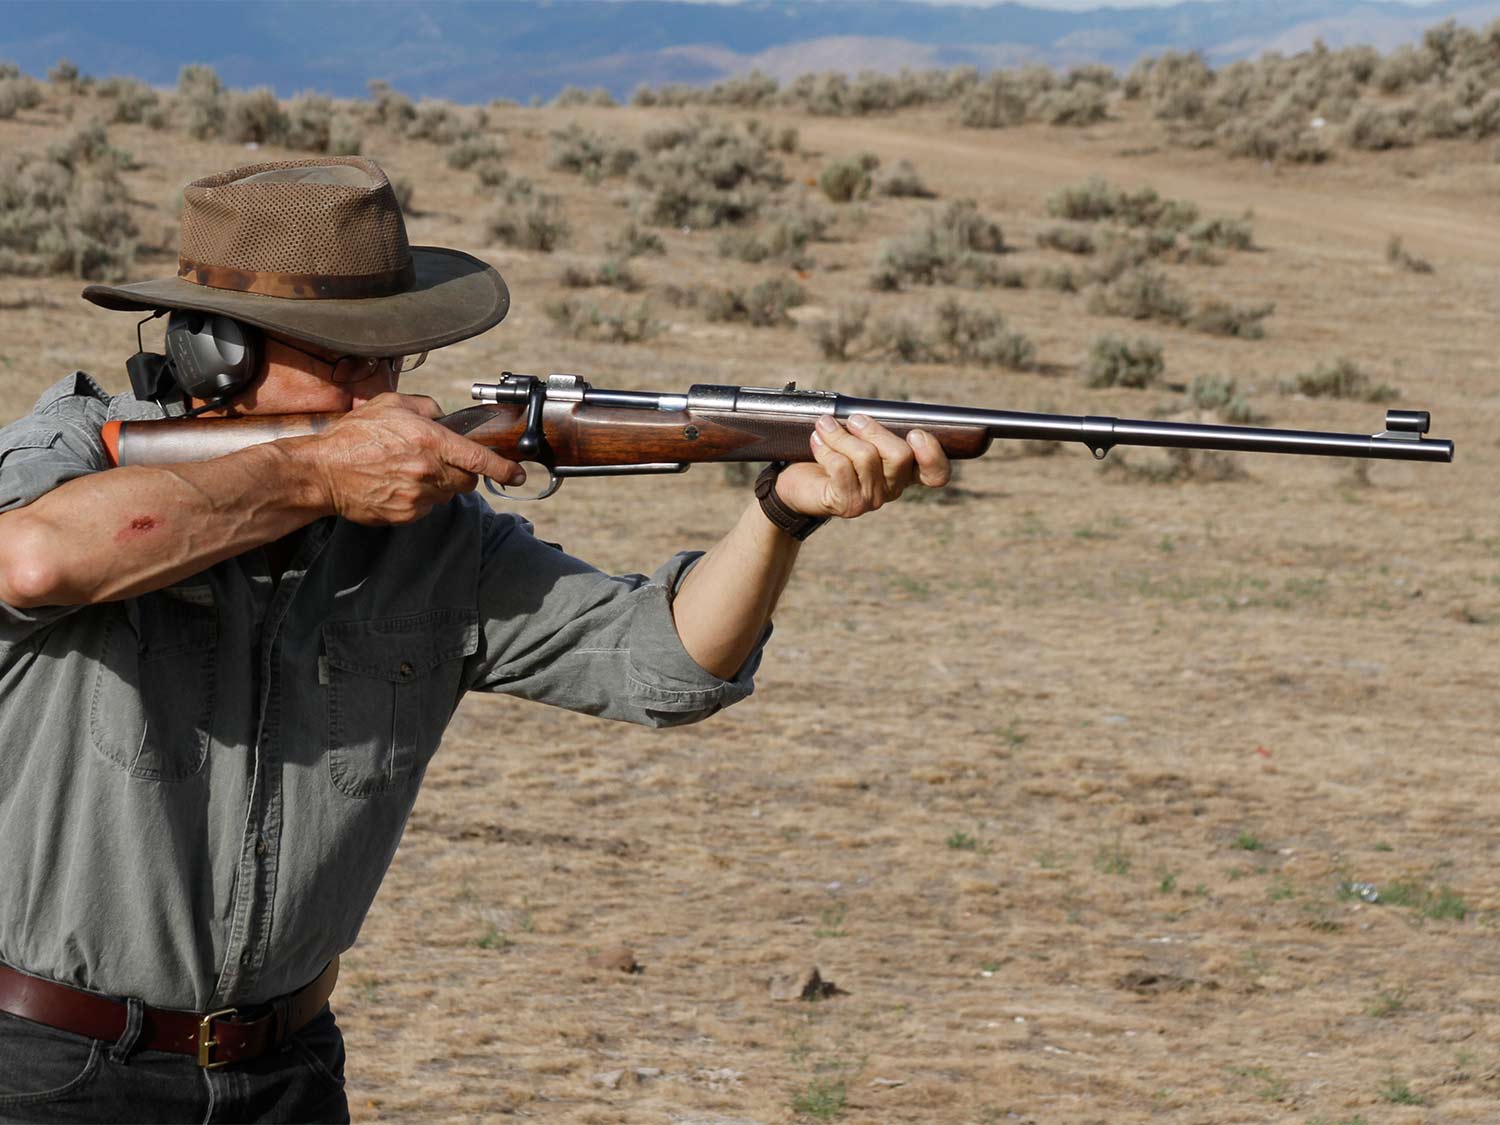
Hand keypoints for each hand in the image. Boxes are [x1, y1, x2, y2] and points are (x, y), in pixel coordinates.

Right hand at [304, 393, 524, 524]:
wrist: (321, 471)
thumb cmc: (353, 435)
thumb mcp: (391, 405)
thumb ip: (425, 407)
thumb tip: (444, 416)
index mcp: (430, 441)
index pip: (479, 459)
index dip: (504, 469)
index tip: (517, 475)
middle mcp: (428, 471)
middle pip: (468, 481)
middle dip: (464, 473)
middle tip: (444, 463)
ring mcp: (417, 497)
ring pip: (447, 495)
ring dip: (439, 485)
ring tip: (410, 471)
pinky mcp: (405, 515)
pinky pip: (427, 508)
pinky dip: (420, 498)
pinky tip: (397, 484)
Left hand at [771, 413, 950, 518]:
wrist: (797, 485)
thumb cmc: (830, 456)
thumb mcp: (855, 438)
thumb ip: (870, 428)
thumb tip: (864, 414)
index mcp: (903, 472)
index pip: (935, 473)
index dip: (932, 454)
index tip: (915, 433)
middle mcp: (893, 488)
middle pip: (901, 455)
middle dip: (873, 430)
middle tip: (852, 420)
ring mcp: (871, 499)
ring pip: (866, 457)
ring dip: (840, 435)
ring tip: (823, 426)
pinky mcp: (848, 504)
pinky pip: (841, 468)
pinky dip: (826, 449)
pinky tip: (816, 442)